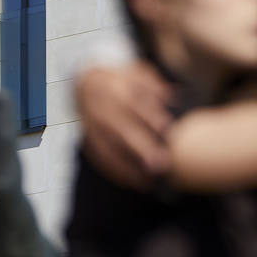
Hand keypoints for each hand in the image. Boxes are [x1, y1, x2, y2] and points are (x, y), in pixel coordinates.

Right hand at [75, 59, 172, 189]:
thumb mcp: (138, 73)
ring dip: (128, 166)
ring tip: (150, 180)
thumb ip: (153, 85)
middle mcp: (100, 107)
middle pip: (119, 128)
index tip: (166, 128)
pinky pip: (99, 158)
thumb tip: (170, 96)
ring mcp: (91, 124)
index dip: (148, 114)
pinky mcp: (87, 138)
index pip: (132, 101)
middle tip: (161, 162)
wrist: (85, 81)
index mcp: (115, 87)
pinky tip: (134, 183)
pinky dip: (116, 172)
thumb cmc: (123, 80)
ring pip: (108, 147)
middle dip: (140, 146)